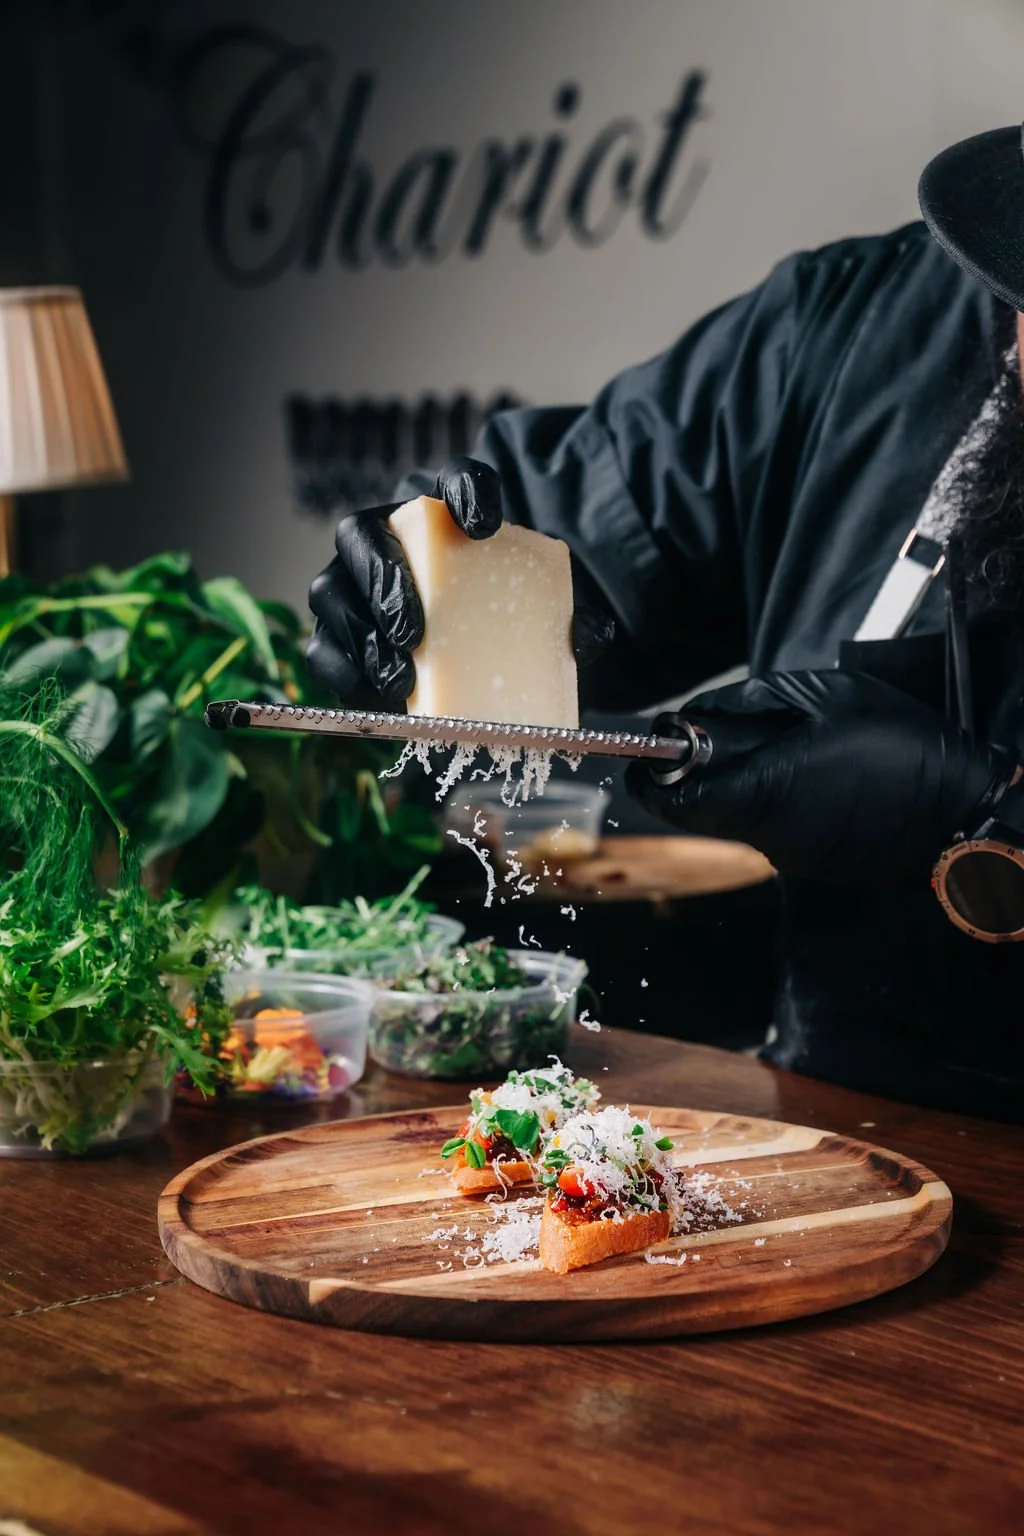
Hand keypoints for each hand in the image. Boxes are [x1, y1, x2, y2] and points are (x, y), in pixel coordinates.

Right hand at [305, 457, 613, 707]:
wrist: (469, 634)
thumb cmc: (499, 608)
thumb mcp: (535, 606)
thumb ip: (566, 615)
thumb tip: (590, 636)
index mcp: (444, 512)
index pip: (458, 479)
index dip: (466, 491)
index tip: (483, 525)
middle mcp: (385, 535)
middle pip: (363, 536)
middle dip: (383, 582)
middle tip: (414, 630)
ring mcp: (349, 582)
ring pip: (331, 593)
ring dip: (360, 635)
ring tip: (400, 676)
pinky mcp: (335, 630)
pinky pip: (322, 647)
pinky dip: (345, 674)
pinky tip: (377, 696)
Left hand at [626, 670, 1012, 885]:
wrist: (965, 813)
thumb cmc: (902, 747)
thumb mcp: (830, 696)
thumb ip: (757, 701)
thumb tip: (704, 713)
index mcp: (763, 793)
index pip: (678, 802)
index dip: (650, 782)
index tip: (642, 758)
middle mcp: (769, 836)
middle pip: (705, 811)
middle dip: (697, 775)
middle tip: (709, 737)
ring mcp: (793, 856)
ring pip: (741, 819)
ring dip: (741, 785)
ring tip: (779, 745)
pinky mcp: (818, 864)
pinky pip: (777, 829)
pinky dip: (775, 800)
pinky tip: (810, 771)